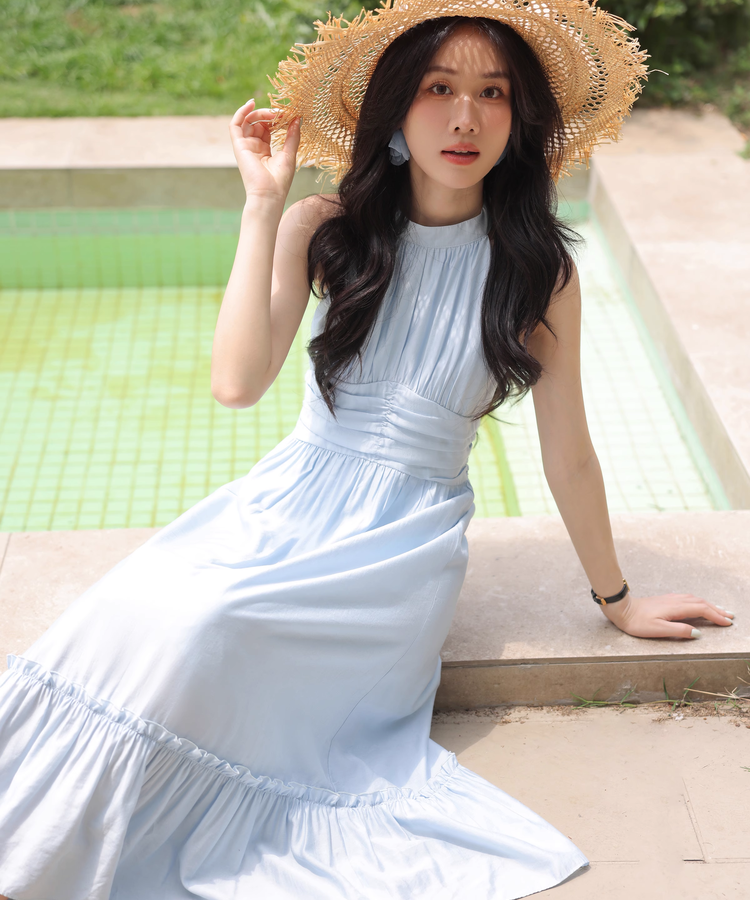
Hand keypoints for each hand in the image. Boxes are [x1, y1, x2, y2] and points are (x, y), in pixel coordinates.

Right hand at [229, 98, 300, 206]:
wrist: (268, 195)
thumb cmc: (280, 180)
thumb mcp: (289, 154)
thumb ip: (292, 136)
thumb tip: (297, 118)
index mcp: (265, 151)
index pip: (268, 128)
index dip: (276, 119)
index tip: (288, 114)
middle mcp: (253, 148)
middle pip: (258, 123)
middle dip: (269, 114)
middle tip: (281, 112)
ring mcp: (245, 146)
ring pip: (247, 121)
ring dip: (259, 113)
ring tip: (272, 113)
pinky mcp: (238, 146)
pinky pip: (235, 124)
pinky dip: (241, 112)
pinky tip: (251, 103)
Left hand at [599, 592, 734, 638]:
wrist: (622, 609)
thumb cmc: (637, 622)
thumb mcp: (658, 630)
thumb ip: (679, 631)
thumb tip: (698, 633)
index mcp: (676, 608)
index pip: (701, 610)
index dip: (716, 616)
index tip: (727, 623)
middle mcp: (675, 601)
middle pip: (701, 603)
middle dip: (717, 610)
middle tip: (730, 617)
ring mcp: (670, 599)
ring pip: (695, 599)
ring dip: (709, 605)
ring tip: (720, 611)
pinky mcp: (665, 600)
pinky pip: (688, 598)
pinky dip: (699, 602)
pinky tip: (699, 604)